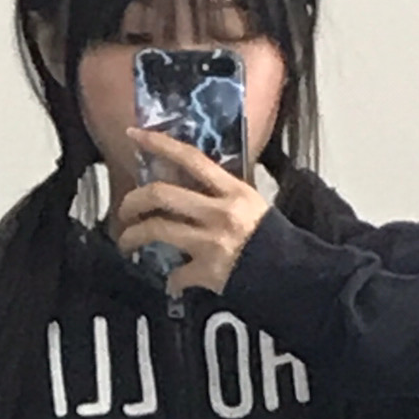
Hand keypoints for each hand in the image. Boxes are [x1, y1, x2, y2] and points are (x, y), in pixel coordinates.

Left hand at [117, 127, 271, 298]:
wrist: (294, 277)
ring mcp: (211, 242)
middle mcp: (219, 212)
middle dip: (133, 201)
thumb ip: (222, 196)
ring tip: (127, 242)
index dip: (158, 143)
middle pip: (161, 194)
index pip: (190, 158)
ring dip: (134, 236)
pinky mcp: (208, 272)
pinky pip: (177, 275)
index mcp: (232, 191)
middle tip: (124, 210)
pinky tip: (172, 283)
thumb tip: (191, 191)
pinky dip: (171, 281)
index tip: (134, 136)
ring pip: (157, 230)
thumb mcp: (253, 206)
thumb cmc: (275, 242)